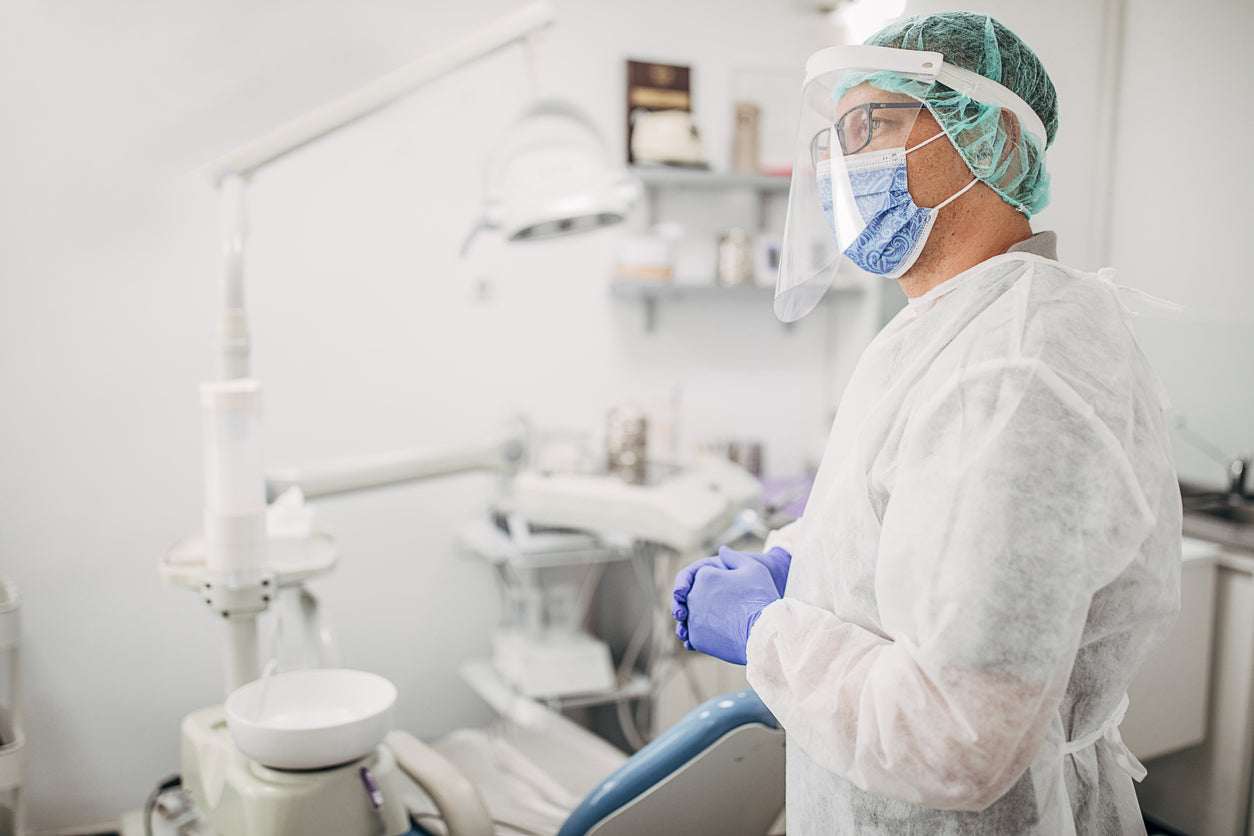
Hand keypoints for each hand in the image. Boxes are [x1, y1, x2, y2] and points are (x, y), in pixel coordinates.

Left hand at [675, 548, 781, 665]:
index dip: (720, 581)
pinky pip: (695, 634)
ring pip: (694, 615)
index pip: (706, 576)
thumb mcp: (753, 569)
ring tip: (725, 622)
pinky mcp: (696, 638)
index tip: (733, 589)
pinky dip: (704, 634)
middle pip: (698, 595)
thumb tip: (722, 550)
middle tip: (729, 607)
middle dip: (709, 599)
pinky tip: (719, 634)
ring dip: (705, 617)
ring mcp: (692, 618)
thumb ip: (734, 558)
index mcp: (704, 576)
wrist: (763, 632)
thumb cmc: (760, 598)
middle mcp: (693, 596)